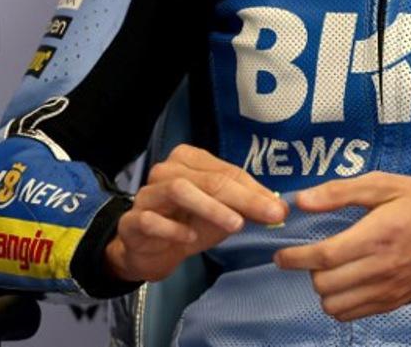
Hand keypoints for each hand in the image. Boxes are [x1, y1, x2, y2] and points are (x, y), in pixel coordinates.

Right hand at [104, 144, 286, 281]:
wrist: (149, 250)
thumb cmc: (187, 223)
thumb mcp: (221, 214)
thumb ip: (246, 207)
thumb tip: (279, 208)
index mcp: (189, 159)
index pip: (227, 171)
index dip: (255, 191)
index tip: (278, 209)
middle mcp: (166, 170)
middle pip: (208, 179)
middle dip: (242, 198)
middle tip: (268, 216)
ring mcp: (148, 194)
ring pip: (179, 189)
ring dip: (210, 207)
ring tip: (235, 225)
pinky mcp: (132, 221)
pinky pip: (151, 219)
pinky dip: (173, 227)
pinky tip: (190, 237)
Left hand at [273, 172, 410, 321]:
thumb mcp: (386, 184)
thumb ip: (341, 192)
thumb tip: (303, 201)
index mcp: (378, 235)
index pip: (324, 257)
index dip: (295, 257)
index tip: (281, 254)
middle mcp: (383, 268)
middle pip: (325, 285)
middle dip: (309, 271)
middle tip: (312, 255)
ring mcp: (391, 290)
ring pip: (337, 306)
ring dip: (324, 289)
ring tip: (330, 270)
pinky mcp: (398, 302)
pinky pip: (356, 315)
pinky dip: (342, 303)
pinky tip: (347, 283)